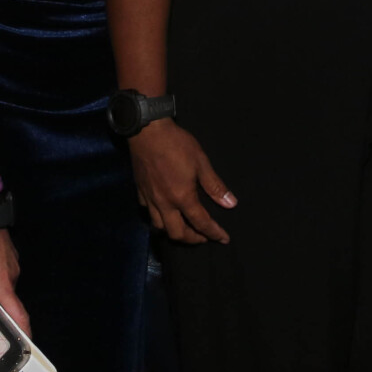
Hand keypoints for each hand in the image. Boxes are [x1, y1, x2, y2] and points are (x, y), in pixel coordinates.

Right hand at [128, 119, 235, 243]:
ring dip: (173, 231)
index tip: (224, 239)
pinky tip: (164, 211)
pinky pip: (148, 212)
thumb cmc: (177, 145)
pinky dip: (158, 217)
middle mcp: (164, 203)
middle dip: (192, 239)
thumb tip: (231, 204)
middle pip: (177, 233)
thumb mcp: (201, 162)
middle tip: (203, 236)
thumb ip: (215, 186)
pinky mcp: (140, 191)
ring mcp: (150, 199)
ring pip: (159, 227)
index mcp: (182, 197)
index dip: (214, 233)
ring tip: (184, 227)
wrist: (147, 131)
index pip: (201, 223)